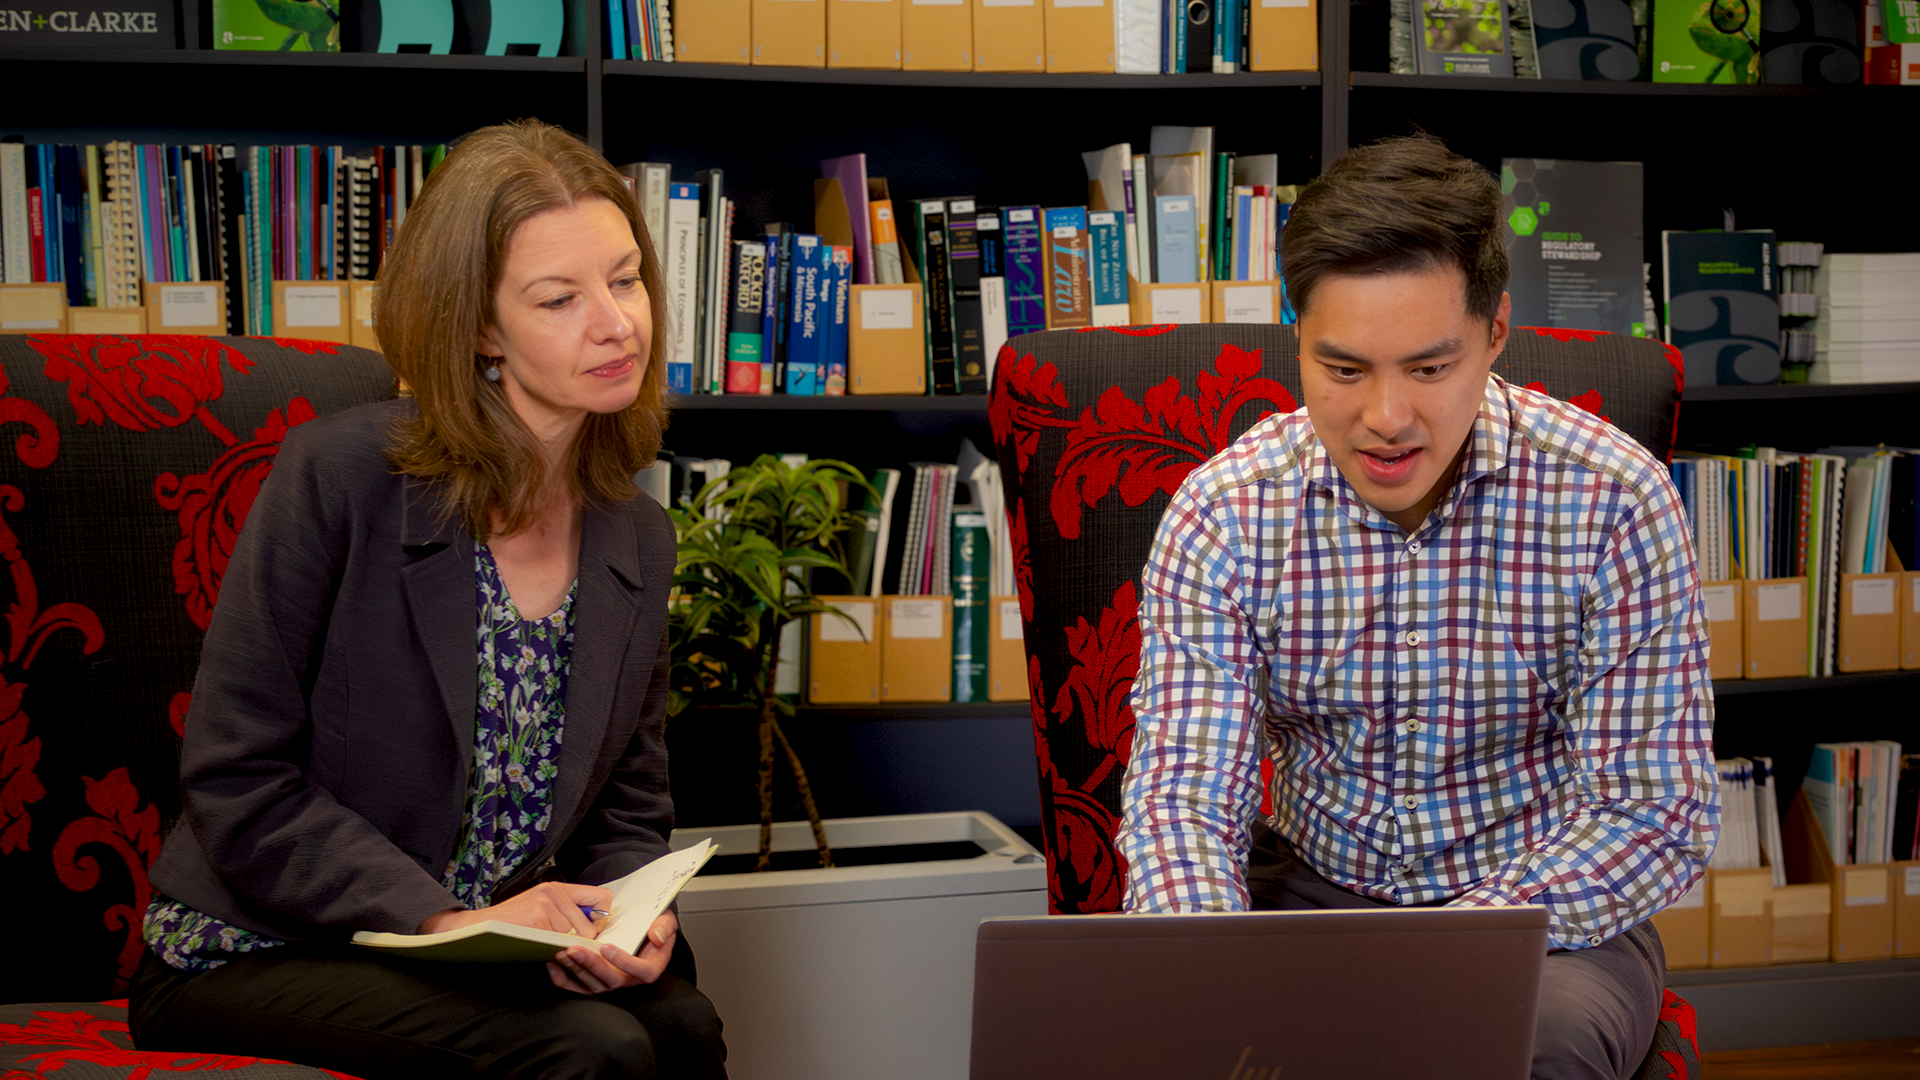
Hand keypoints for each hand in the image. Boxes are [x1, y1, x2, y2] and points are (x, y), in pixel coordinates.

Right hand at [416, 880, 611, 938]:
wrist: (477, 928)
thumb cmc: (511, 923)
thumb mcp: (541, 908)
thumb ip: (567, 912)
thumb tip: (598, 926)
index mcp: (558, 888)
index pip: (602, 897)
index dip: (601, 919)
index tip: (591, 932)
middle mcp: (554, 892)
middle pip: (590, 926)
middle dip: (581, 943)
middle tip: (562, 948)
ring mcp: (545, 905)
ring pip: (576, 938)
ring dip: (566, 950)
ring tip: (546, 948)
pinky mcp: (537, 920)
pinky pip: (560, 943)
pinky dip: (554, 952)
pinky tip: (541, 951)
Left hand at [548, 910, 677, 994]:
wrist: (639, 927)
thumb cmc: (653, 924)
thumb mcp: (665, 919)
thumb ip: (664, 926)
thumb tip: (657, 937)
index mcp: (650, 966)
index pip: (642, 971)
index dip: (624, 962)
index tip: (607, 947)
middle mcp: (629, 978)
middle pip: (612, 980)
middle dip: (592, 965)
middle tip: (576, 949)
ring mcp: (610, 981)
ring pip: (593, 984)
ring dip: (576, 969)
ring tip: (564, 951)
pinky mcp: (594, 982)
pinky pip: (578, 986)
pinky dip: (563, 978)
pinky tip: (554, 964)